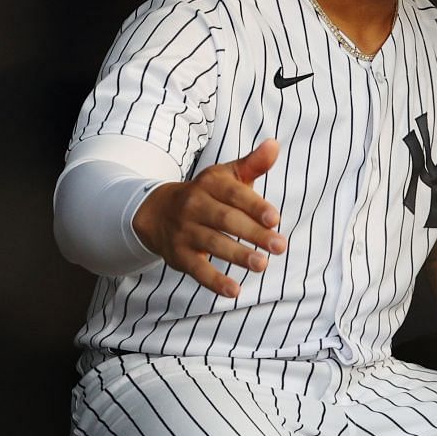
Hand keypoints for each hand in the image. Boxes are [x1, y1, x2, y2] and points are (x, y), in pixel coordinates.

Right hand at [133, 139, 285, 297]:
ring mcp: (185, 232)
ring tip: (262, 265)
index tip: (275, 218)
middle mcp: (194, 206)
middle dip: (253, 233)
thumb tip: (275, 144)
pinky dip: (215, 282)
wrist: (156, 211)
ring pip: (212, 244)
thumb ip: (253, 164)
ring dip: (237, 256)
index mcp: (210, 185)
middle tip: (280, 246)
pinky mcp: (179, 255)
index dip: (254, 206)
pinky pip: (197, 269)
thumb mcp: (226, 176)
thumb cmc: (207, 194)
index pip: (234, 194)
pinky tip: (235, 291)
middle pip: (226, 220)